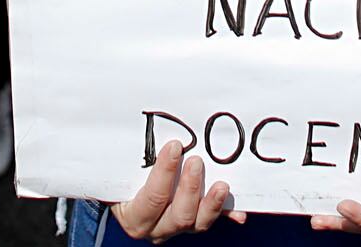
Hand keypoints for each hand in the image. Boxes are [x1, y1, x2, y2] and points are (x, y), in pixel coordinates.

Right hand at [110, 142, 244, 242]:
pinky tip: (240, 213)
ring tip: (222, 185)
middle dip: (191, 188)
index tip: (175, 147)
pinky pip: (211, 219)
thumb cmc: (122, 177)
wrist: (126, 194)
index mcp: (134, 216)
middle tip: (197, 162)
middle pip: (178, 216)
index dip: (164, 173)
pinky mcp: (193, 222)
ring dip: (212, 204)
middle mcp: (155, 227)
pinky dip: (227, 214)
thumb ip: (131, 157)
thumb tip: (138, 132)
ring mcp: (176, 227)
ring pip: (197, 223)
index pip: (151, 199)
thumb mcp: (121, 170)